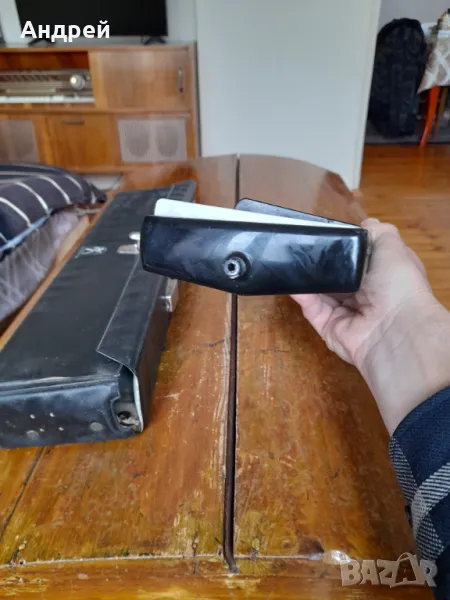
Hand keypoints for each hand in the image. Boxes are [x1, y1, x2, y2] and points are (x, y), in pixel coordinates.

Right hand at [293, 219, 449, 433]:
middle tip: (300, 245)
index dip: (344, 248)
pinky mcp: (328, 327)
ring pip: (321, 292)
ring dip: (307, 278)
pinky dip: (301, 294)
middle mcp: (364, 295)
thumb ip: (378, 232)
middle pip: (336, 276)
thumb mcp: (393, 248)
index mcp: (382, 277)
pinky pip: (312, 309)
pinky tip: (289, 279)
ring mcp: (345, 313)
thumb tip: (365, 222)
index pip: (358, 260)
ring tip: (288, 258)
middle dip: (321, 263)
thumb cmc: (397, 283)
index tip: (326, 234)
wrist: (394, 327)